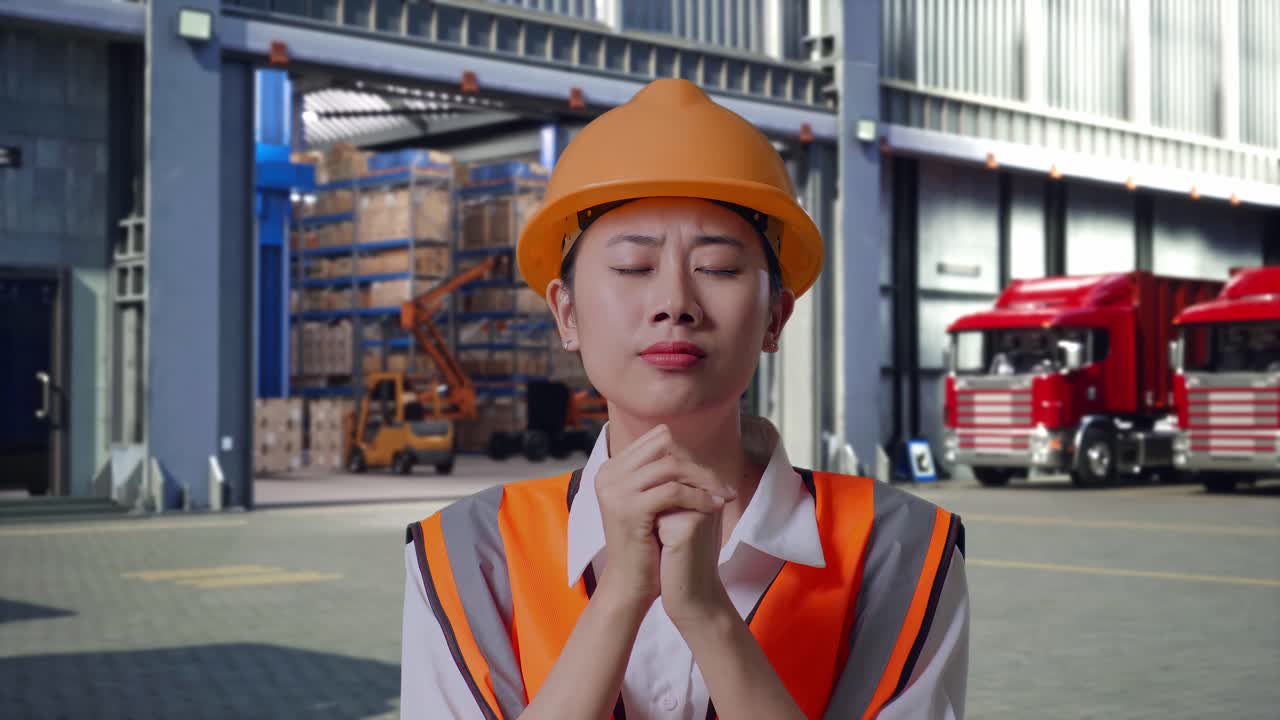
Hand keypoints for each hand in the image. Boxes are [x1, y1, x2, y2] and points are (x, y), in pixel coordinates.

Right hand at [594, 425, 735, 610]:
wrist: (629, 583)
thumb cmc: (645, 544)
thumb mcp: (649, 502)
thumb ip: (660, 475)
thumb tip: (689, 451)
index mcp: (612, 468)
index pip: (658, 439)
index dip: (687, 453)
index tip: (708, 475)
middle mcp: (609, 473)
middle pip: (665, 446)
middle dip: (698, 465)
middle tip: (721, 486)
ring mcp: (616, 490)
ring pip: (672, 466)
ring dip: (704, 480)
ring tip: (723, 496)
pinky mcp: (629, 509)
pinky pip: (674, 491)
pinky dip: (699, 497)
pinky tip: (714, 507)